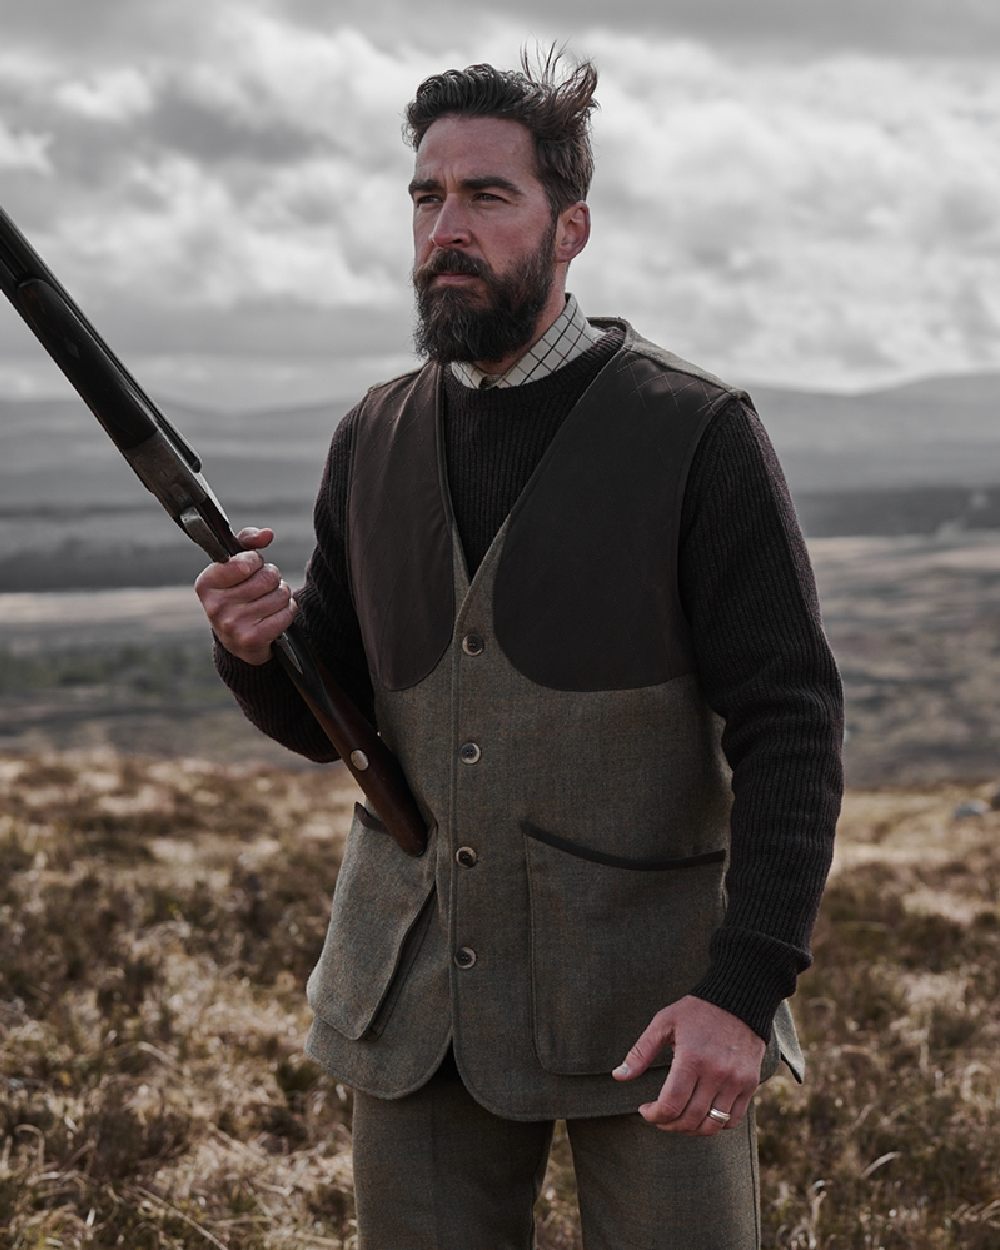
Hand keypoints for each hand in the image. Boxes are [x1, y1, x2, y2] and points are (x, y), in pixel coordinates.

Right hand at [194, 526, 297, 664]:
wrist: (238, 641)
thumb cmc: (237, 594)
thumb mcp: (235, 566)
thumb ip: (248, 542)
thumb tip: (268, 534)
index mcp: (206, 583)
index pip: (247, 561)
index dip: (256, 562)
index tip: (249, 570)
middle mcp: (215, 606)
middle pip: (268, 577)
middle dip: (272, 578)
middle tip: (262, 588)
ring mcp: (232, 625)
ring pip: (281, 594)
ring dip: (282, 595)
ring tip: (268, 602)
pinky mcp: (252, 639)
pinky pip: (287, 613)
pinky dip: (288, 611)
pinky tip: (275, 615)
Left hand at [612, 995, 764, 1134]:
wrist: (738, 999)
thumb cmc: (696, 1011)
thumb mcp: (664, 1022)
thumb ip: (640, 1051)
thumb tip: (618, 1076)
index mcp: (692, 1058)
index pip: (671, 1104)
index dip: (654, 1115)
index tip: (645, 1110)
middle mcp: (716, 1073)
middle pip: (690, 1118)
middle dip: (669, 1125)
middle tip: (658, 1118)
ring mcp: (736, 1081)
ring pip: (712, 1125)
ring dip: (691, 1130)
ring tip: (678, 1120)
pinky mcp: (750, 1084)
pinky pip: (733, 1120)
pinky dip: (716, 1126)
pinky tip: (702, 1115)